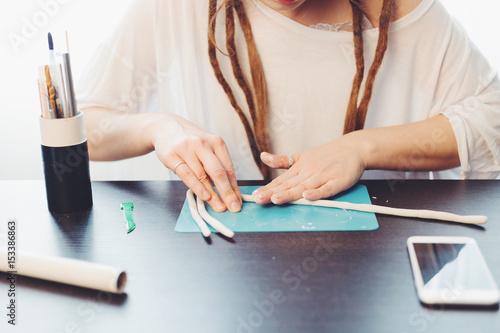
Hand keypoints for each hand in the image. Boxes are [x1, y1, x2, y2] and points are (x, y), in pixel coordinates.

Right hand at [152, 114, 241, 212]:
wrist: (166, 127)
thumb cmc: (191, 141)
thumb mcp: (208, 148)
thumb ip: (217, 165)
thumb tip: (229, 190)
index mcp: (216, 142)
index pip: (228, 168)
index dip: (234, 187)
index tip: (238, 201)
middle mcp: (202, 144)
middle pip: (219, 172)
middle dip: (227, 192)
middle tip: (233, 207)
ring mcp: (186, 149)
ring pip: (203, 176)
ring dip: (213, 194)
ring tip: (219, 206)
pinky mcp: (172, 156)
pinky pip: (187, 175)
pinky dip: (197, 187)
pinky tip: (205, 196)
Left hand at [252, 132, 367, 204]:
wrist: (353, 149)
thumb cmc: (327, 155)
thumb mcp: (302, 156)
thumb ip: (282, 160)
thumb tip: (263, 157)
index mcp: (299, 167)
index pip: (281, 181)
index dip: (268, 188)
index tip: (255, 195)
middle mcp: (309, 171)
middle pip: (289, 185)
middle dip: (273, 193)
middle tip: (259, 199)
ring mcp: (323, 176)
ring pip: (304, 187)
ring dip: (290, 194)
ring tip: (276, 199)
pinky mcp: (338, 181)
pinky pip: (326, 189)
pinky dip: (317, 193)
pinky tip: (307, 196)